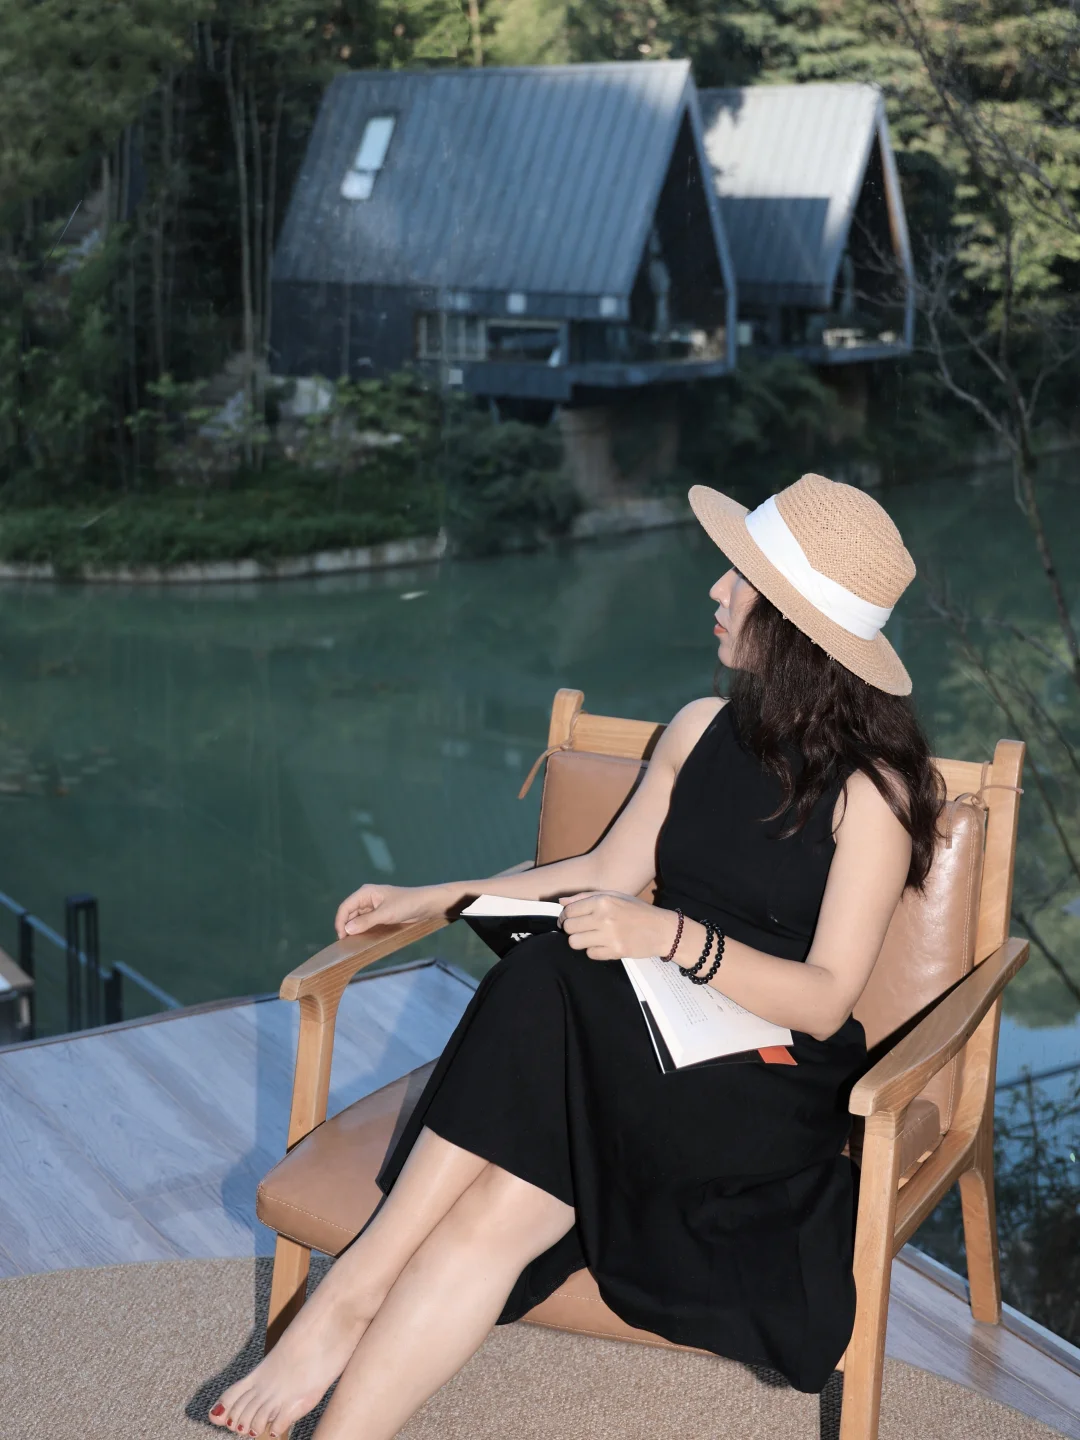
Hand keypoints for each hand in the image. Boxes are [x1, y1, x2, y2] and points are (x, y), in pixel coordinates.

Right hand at [335, 883, 446, 938]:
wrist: (426, 905)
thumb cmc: (406, 905)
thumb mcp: (385, 914)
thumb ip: (366, 922)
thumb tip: (347, 930)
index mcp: (365, 893)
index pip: (345, 907)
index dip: (340, 922)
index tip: (341, 938)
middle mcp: (367, 898)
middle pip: (349, 913)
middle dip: (346, 926)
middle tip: (346, 944)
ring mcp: (373, 906)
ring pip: (357, 919)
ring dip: (354, 929)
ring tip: (353, 943)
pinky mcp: (380, 914)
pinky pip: (366, 922)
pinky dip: (363, 929)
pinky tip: (362, 938)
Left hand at [557, 890, 679, 961]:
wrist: (662, 929)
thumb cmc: (638, 911)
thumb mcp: (614, 896)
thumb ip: (586, 897)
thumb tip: (562, 902)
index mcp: (602, 901)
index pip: (569, 911)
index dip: (565, 916)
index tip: (569, 920)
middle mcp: (604, 917)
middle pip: (569, 927)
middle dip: (571, 929)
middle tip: (580, 929)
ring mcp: (609, 936)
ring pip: (574, 943)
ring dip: (579, 941)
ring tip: (590, 937)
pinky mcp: (615, 951)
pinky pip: (590, 954)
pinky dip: (594, 951)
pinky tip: (603, 945)